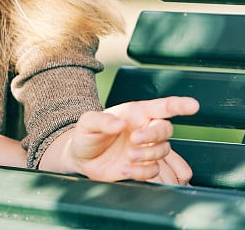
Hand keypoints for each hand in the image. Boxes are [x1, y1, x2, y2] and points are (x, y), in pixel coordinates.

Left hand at [65, 96, 197, 182]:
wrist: (82, 158)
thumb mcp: (87, 123)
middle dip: (153, 135)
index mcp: (135, 113)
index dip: (179, 105)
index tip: (193, 105)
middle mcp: (144, 130)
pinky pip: (153, 170)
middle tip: (134, 140)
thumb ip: (101, 120)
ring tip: (128, 157)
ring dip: (147, 154)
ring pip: (162, 150)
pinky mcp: (143, 167)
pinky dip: (142, 171)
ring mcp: (146, 149)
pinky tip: (125, 169)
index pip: (161, 107)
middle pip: (165, 129)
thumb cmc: (87, 135)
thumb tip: (120, 123)